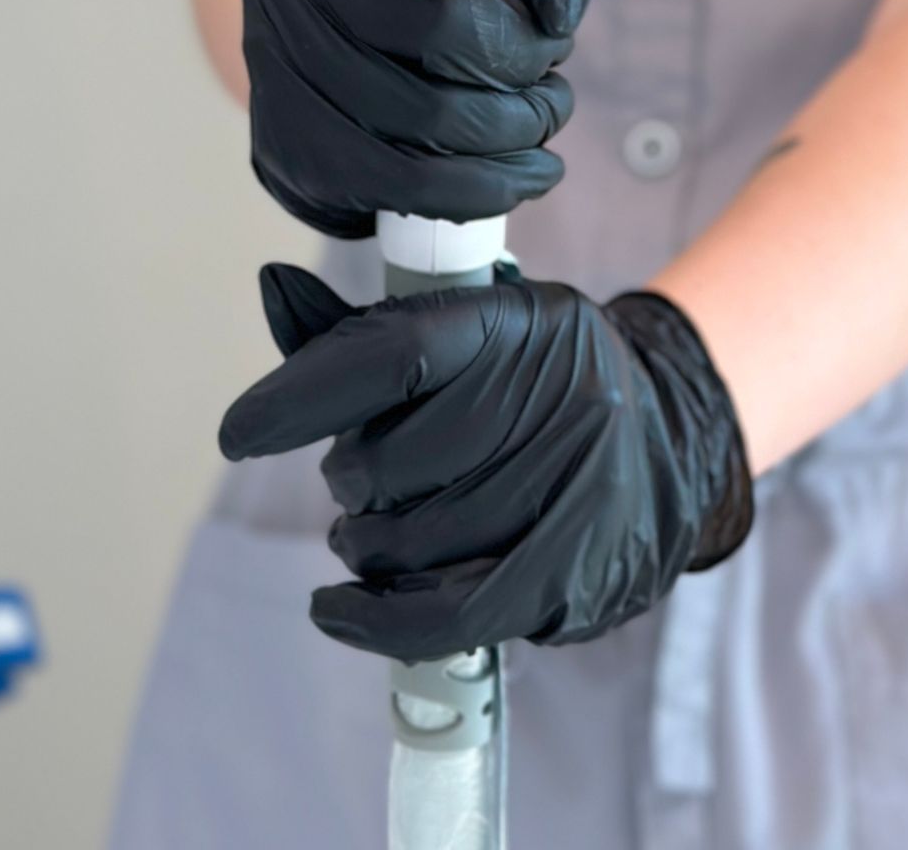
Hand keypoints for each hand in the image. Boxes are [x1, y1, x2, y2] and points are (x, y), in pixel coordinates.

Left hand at [218, 263, 753, 659]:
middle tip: (362, 478)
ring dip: (369, 547)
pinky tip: (339, 608)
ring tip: (380, 530)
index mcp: (515, 321)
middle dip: (352, 479)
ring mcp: (568, 487)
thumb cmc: (537, 381)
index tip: (241, 434)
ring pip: (411, 543)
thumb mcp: (469, 327)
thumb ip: (363, 326)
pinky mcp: (571, 571)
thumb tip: (272, 287)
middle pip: (390, 462)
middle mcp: (552, 396)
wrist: (666, 437)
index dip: (303, 395)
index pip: (393, 353)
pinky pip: (449, 616)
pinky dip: (378, 620)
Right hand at [239, 0, 605, 239]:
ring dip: (515, 123)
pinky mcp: (284, 140)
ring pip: (422, 112)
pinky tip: (525, 169)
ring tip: (547, 110)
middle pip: (431, 18)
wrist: (325, 3)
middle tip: (553, 54)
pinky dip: (484, 186)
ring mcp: (274, 54)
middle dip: (522, 50)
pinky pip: (399, 182)